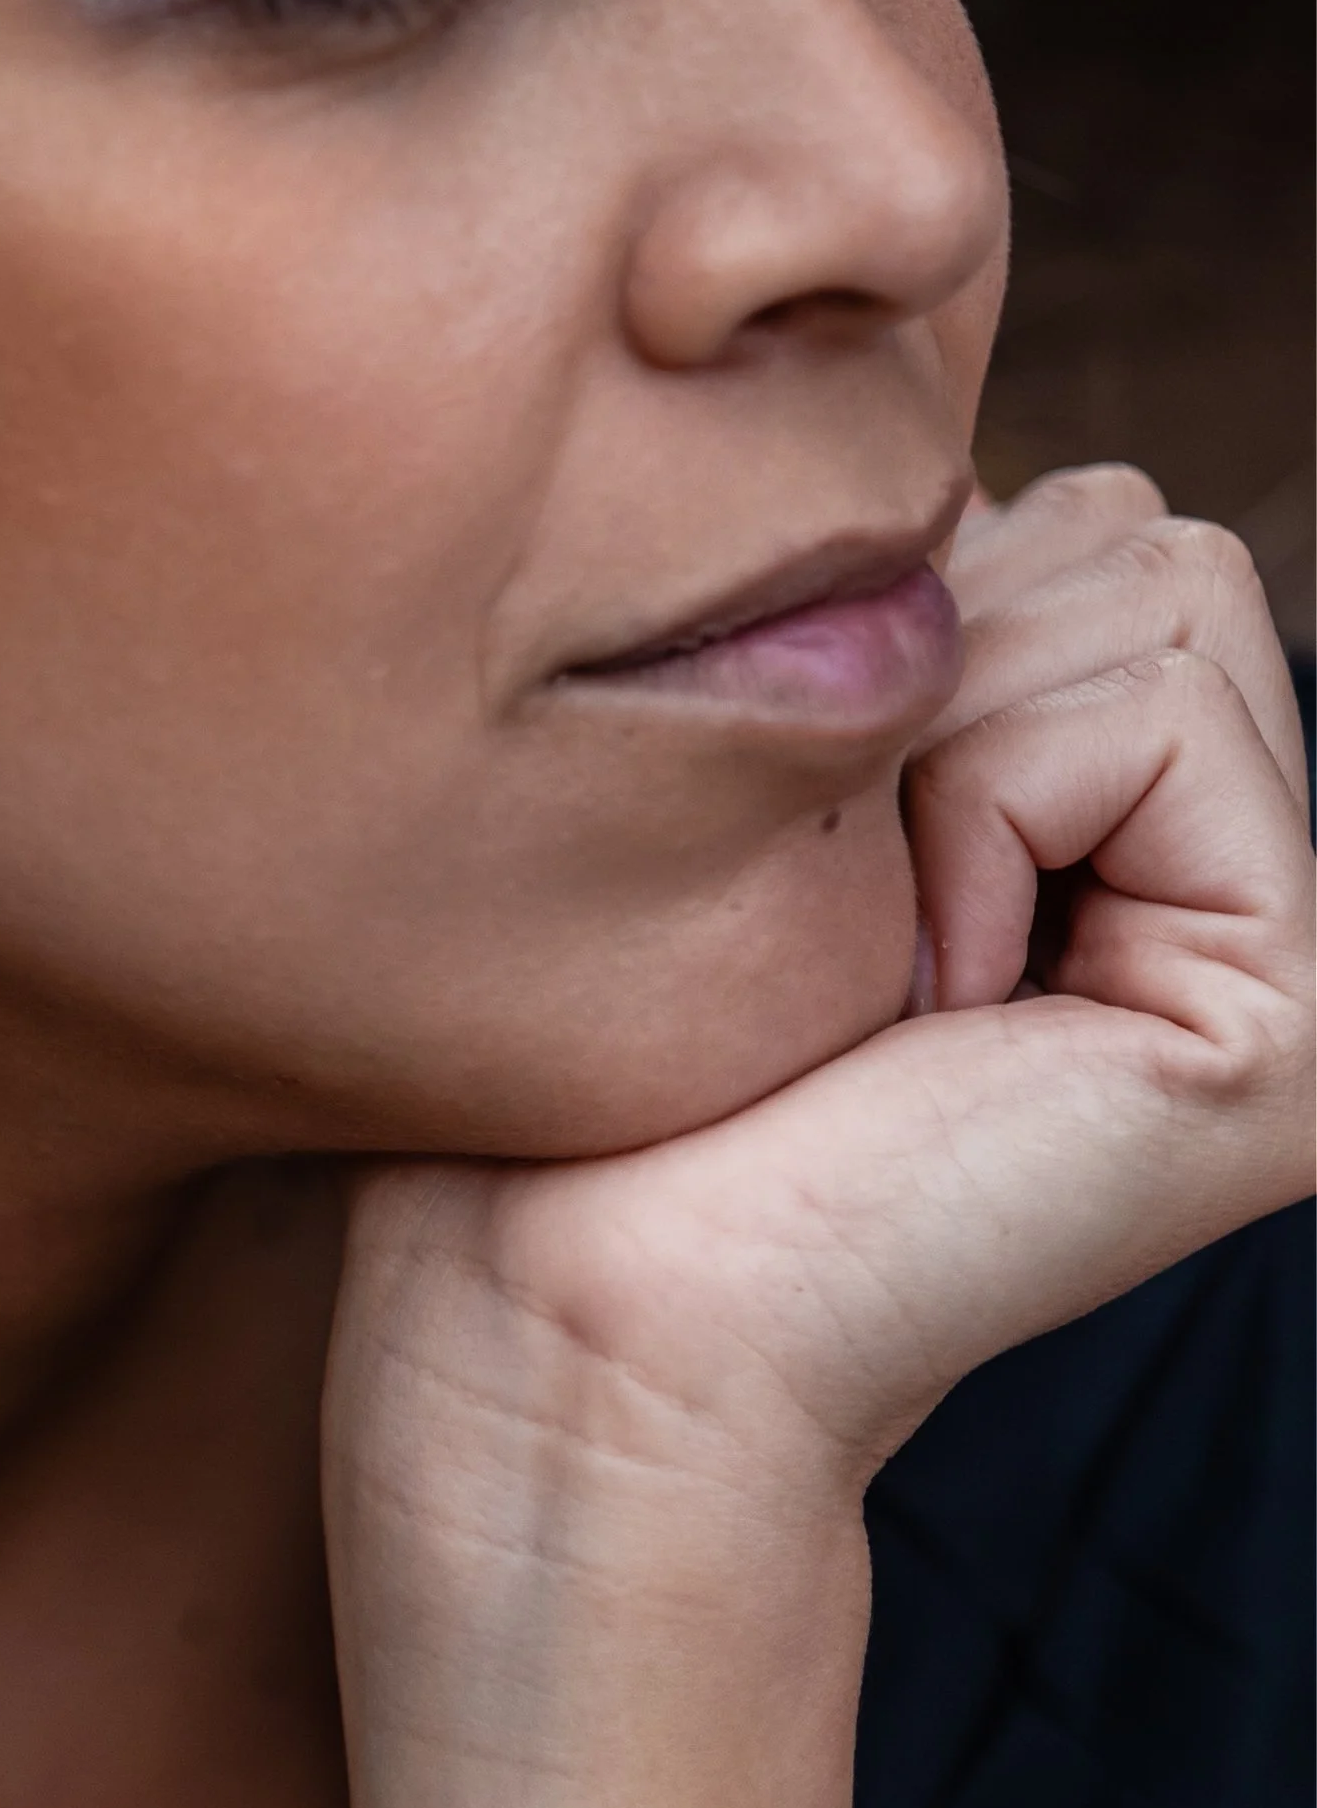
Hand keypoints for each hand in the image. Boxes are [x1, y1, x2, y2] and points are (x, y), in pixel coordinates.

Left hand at [328, 465, 1311, 1617]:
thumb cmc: (602, 1077)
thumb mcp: (783, 790)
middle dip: (931, 668)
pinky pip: (1153, 710)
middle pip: (1140, 532)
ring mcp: (1297, 965)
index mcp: (1136, 844)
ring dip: (941, 744)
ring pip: (1159, 584)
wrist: (564, 1316)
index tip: (804, 862)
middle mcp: (1242, 898)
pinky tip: (928, 1005)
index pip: (1090, 522)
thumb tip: (979, 492)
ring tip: (881, 969)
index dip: (893, 629)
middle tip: (843, 916)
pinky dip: (981, 812)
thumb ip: (931, 639)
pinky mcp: (1299, 1021)